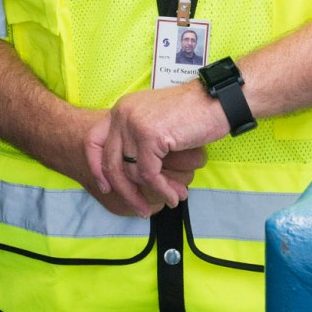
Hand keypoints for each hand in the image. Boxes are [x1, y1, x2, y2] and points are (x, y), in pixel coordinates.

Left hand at [86, 85, 225, 213]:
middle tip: (140, 208)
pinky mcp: (149, 135)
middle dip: (125, 191)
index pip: (93, 141)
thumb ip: (138, 140)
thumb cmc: (193, 114)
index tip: (106, 187)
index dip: (96, 167)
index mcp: (121, 110)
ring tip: (170, 200)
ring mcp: (134, 124)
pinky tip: (174, 195)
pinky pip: (149, 174)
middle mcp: (122, 114)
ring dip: (151, 193)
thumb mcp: (156, 122)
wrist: (217, 102)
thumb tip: (127, 173)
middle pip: (111, 162)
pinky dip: (162, 189)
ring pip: (131, 172)